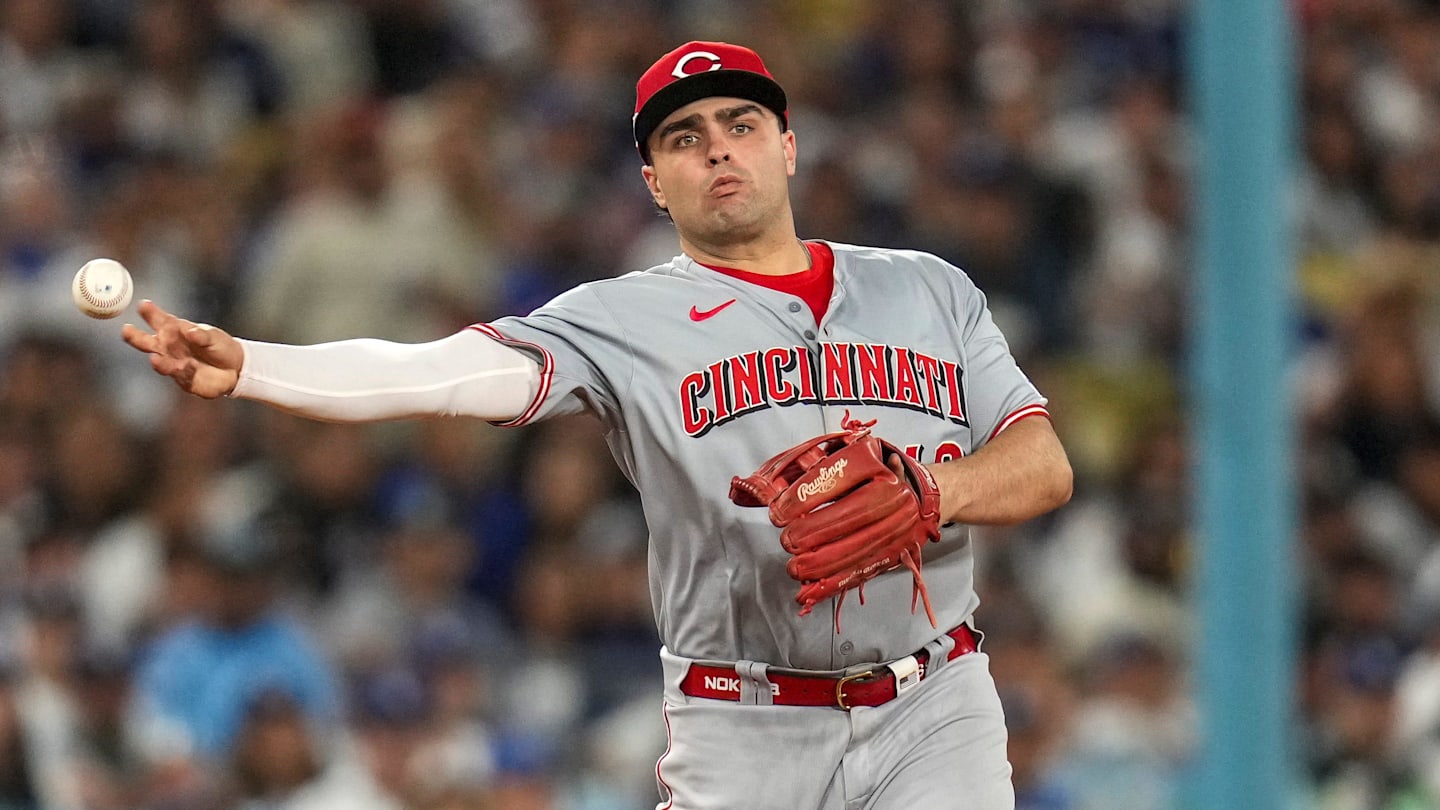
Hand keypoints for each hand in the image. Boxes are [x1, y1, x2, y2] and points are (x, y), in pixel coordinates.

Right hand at [122, 300, 243, 397]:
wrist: (235, 368)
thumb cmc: (220, 346)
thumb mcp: (213, 337)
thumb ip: (201, 335)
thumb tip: (189, 332)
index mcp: (174, 331)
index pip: (159, 320)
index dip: (150, 313)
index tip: (143, 305)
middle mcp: (169, 348)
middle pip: (147, 342)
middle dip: (135, 336)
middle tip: (126, 330)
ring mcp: (174, 364)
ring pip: (160, 362)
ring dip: (158, 361)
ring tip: (154, 358)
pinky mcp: (183, 380)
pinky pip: (180, 376)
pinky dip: (183, 371)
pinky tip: (188, 366)